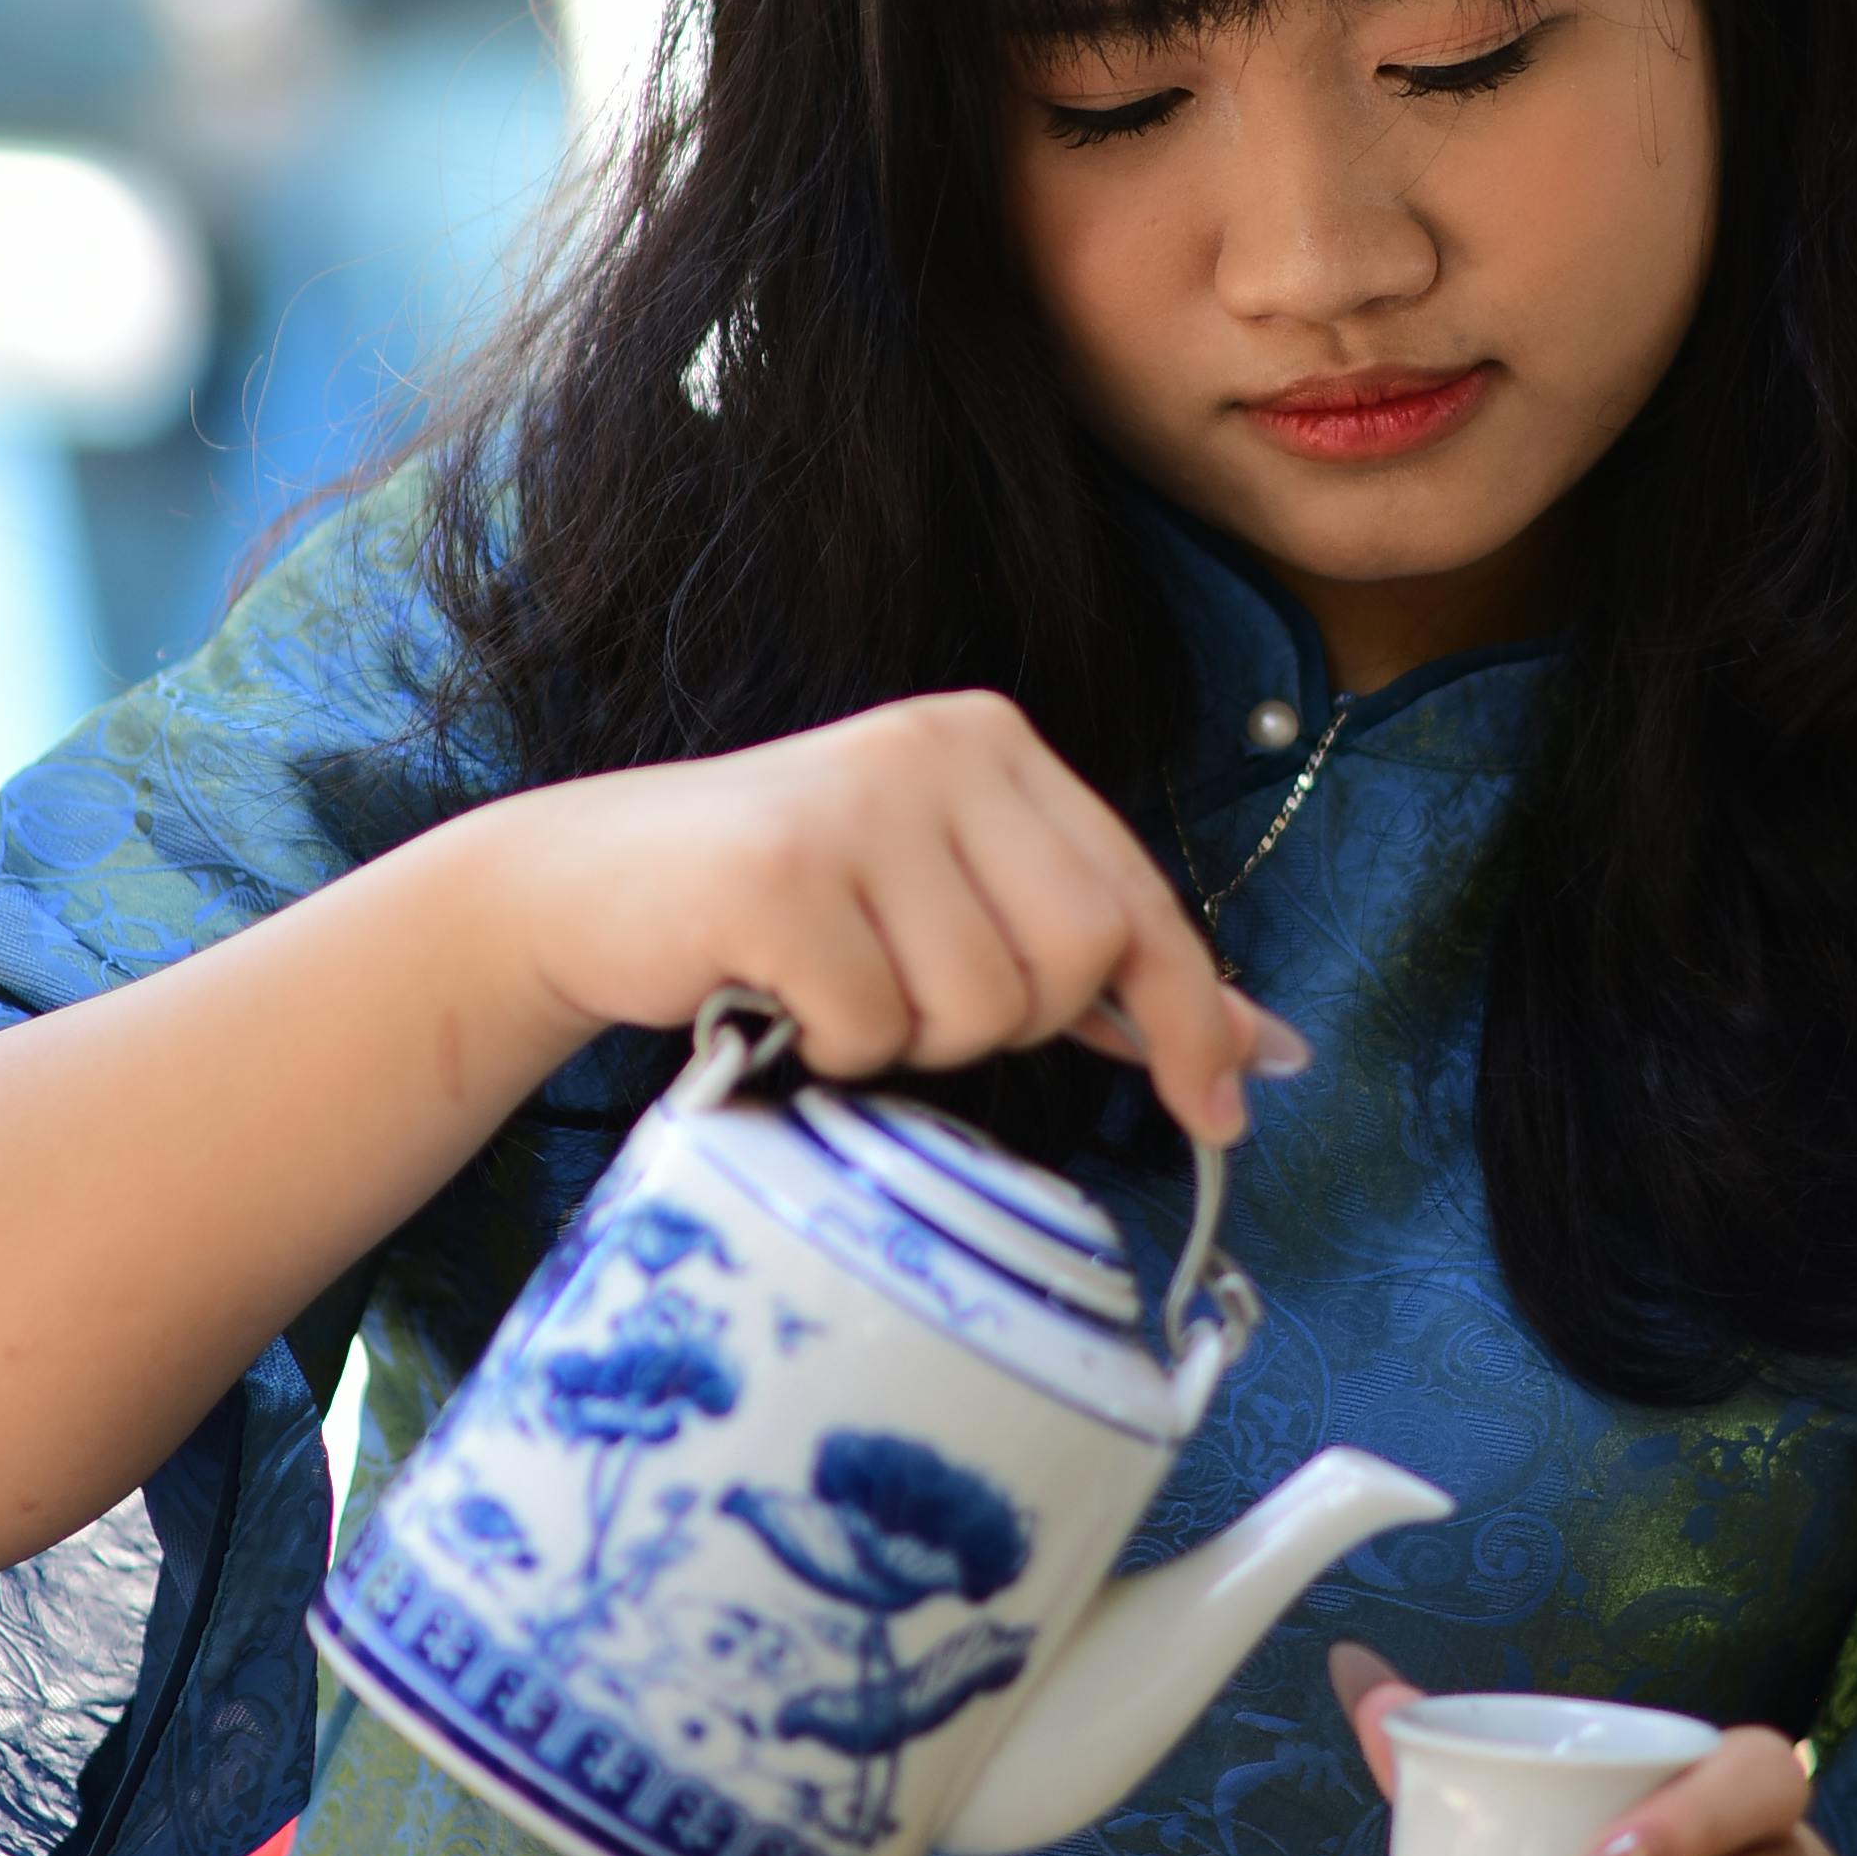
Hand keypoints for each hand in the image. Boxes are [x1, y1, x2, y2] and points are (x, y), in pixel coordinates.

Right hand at [489, 692, 1302, 1147]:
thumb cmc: (797, 912)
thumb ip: (1099, 967)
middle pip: (1079, 955)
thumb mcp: (958, 912)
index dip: (1194, 1016)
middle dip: (1016, 1021)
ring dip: (913, 1039)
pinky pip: (874, 1026)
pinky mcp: (779, 871)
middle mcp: (938, 747)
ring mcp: (858, 802)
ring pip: (980, 1005)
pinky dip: (836, 1047)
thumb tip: (1262, 1048)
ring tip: (841, 985)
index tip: (1224, 1112)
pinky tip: (782, 995)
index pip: (1141, 896)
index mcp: (996, 743)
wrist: (594, 888)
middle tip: (922, 1003)